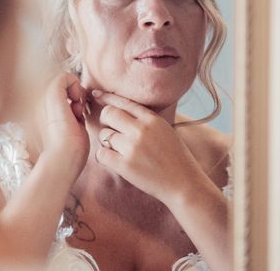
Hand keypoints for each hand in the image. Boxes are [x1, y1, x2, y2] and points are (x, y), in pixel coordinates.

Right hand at [37, 73, 89, 179]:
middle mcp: (39, 102)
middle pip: (60, 85)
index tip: (77, 115)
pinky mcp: (51, 94)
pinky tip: (78, 101)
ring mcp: (43, 97)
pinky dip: (75, 84)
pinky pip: (64, 76)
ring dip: (74, 90)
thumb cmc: (68, 153)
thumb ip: (69, 116)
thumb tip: (77, 106)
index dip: (73, 100)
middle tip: (78, 112)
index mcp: (41, 111)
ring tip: (78, 110)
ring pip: (61, 78)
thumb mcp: (68, 129)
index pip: (59, 93)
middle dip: (74, 95)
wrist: (61, 161)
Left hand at [93, 90, 205, 206]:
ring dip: (106, 141)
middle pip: (108, 114)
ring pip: (104, 134)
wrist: (184, 184)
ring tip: (120, 150)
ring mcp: (132, 147)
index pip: (123, 102)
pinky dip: (104, 156)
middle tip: (110, 129)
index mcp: (152, 119)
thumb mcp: (164, 130)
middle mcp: (141, 130)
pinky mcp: (125, 165)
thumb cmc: (175, 157)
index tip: (95, 94)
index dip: (107, 97)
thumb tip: (122, 108)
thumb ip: (145, 119)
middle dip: (105, 120)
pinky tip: (114, 160)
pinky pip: (102, 153)